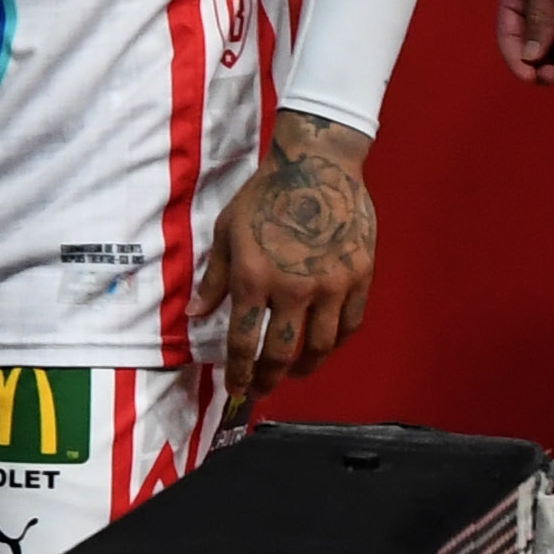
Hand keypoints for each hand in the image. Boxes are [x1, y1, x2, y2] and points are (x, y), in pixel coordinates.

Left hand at [211, 118, 377, 411]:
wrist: (318, 164)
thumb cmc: (264, 196)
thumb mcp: (227, 231)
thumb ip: (214, 278)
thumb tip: (194, 315)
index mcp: (254, 278)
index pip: (243, 342)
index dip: (237, 372)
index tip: (235, 388)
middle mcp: (293, 289)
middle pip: (282, 353)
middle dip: (268, 379)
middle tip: (261, 389)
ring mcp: (331, 286)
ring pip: (319, 347)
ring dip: (304, 368)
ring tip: (293, 373)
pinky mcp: (359, 278)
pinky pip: (349, 325)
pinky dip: (335, 344)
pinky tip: (323, 346)